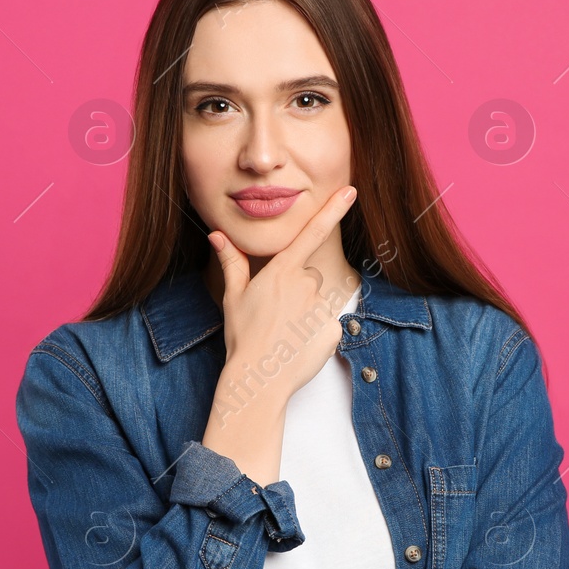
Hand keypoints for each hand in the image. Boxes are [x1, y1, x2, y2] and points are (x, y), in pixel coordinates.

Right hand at [210, 184, 357, 402]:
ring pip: (318, 301)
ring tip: (285, 332)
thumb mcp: (233, 295)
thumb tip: (217, 235)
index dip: (333, 209)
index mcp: (283, 271)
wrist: (258, 377)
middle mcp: (307, 284)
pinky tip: (297, 345)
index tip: (350, 191)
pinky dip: (314, 333)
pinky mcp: (333, 330)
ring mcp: (322, 308)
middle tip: (276, 314)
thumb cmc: (242, 335)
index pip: (312, 232)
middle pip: (309, 277)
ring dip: (305, 312)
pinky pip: (326, 325)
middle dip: (297, 290)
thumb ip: (232, 261)